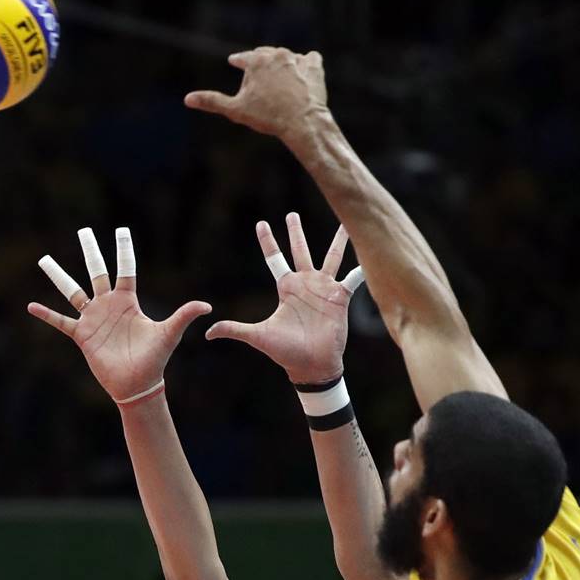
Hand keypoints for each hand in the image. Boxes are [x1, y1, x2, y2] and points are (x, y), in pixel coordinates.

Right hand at [27, 226, 210, 403]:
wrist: (137, 383)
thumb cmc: (155, 359)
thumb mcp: (169, 333)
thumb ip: (184, 316)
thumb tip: (207, 306)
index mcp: (128, 301)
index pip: (125, 269)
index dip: (124, 249)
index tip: (120, 229)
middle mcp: (108, 305)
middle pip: (96, 272)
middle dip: (90, 251)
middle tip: (83, 231)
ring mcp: (93, 319)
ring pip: (72, 292)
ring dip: (58, 276)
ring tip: (44, 260)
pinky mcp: (82, 335)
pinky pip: (61, 322)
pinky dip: (46, 315)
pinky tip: (31, 306)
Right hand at [184, 47, 330, 144]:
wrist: (302, 121)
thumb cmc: (267, 116)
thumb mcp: (235, 110)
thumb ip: (212, 101)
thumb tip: (187, 99)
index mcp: (256, 61)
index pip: (243, 58)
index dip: (237, 60)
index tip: (233, 61)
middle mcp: (277, 54)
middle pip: (264, 54)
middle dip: (259, 61)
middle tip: (256, 67)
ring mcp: (297, 59)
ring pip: (285, 57)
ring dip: (280, 64)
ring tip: (278, 75)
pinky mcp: (314, 66)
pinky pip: (308, 60)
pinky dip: (304, 65)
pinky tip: (301, 73)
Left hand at [206, 213, 364, 384]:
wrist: (311, 365)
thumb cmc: (285, 352)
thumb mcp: (257, 336)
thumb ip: (234, 330)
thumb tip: (207, 333)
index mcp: (287, 288)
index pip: (275, 259)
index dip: (268, 241)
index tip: (261, 223)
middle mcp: (306, 284)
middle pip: (300, 251)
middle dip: (295, 232)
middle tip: (290, 214)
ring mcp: (325, 288)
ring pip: (332, 256)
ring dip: (338, 240)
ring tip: (345, 220)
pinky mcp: (341, 297)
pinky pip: (354, 277)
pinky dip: (362, 267)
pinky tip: (373, 252)